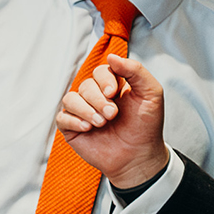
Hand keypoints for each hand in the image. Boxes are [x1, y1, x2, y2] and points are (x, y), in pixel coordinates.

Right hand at [56, 54, 169, 189]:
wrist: (138, 156)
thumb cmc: (146, 126)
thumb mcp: (151, 93)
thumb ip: (135, 71)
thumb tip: (112, 56)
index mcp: (113, 86)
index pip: (100, 71)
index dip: (104, 79)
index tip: (115, 92)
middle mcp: (95, 97)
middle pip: (85, 86)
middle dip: (98, 100)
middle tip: (112, 115)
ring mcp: (82, 113)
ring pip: (70, 99)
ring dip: (86, 110)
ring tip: (101, 123)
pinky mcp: (71, 129)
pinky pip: (62, 118)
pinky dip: (74, 121)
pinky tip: (88, 129)